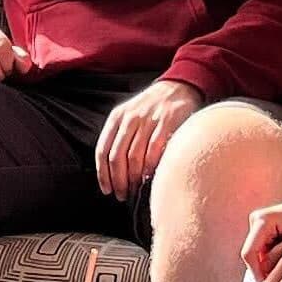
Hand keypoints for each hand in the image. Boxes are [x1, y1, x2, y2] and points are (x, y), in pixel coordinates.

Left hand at [94, 78, 203, 198]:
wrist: (178, 87)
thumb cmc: (151, 107)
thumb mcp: (129, 115)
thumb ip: (119, 137)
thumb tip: (112, 170)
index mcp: (117, 117)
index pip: (102, 150)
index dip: (103, 174)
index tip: (107, 189)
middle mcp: (130, 118)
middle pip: (117, 157)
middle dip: (118, 181)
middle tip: (122, 195)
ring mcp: (148, 120)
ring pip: (134, 157)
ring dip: (134, 179)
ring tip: (136, 190)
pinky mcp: (167, 122)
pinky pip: (154, 150)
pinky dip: (150, 167)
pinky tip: (150, 178)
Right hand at [240, 192, 281, 281]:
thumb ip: (279, 257)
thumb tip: (264, 273)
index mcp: (262, 220)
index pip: (249, 253)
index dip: (256, 272)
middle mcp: (256, 219)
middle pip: (252, 254)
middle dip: (264, 269)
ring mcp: (259, 223)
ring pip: (258, 253)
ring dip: (270, 264)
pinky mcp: (265, 227)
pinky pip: (264, 249)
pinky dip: (274, 258)